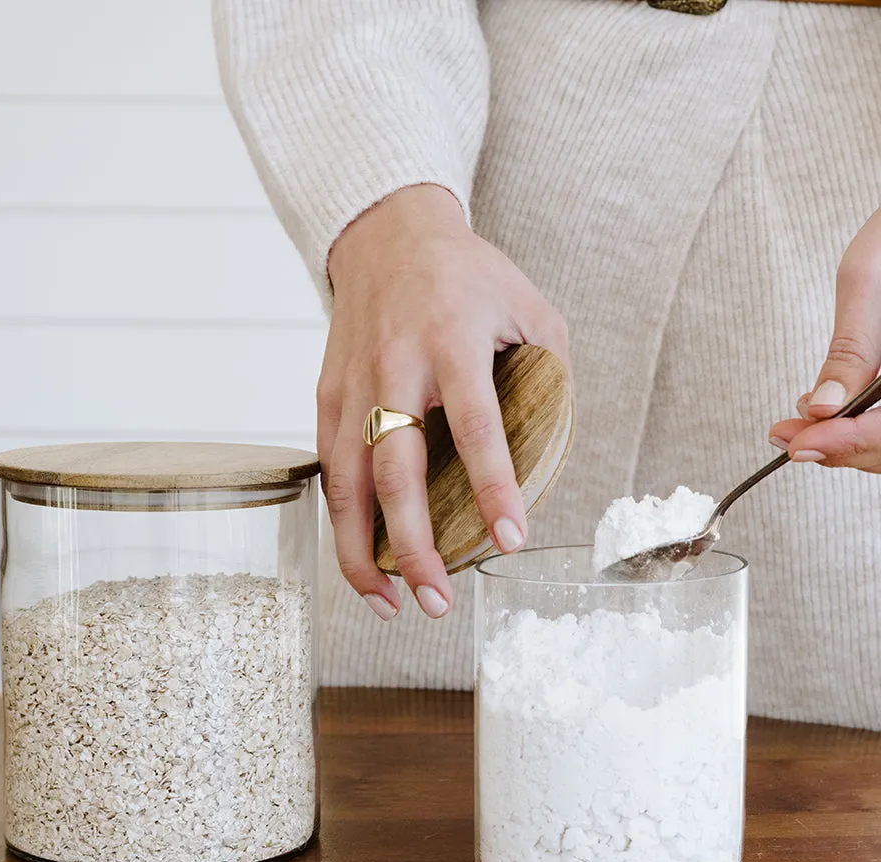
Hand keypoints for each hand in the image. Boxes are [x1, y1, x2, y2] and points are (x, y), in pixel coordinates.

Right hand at [319, 184, 569, 620]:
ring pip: (345, 483)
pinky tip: (364, 557)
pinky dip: (343, 522)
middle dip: (412, 545)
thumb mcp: (528, 304)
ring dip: (362, 551)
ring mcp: (351, 385)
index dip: (492, 486)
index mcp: (451, 339)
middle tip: (436, 601)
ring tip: (388, 602)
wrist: (385, 236)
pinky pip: (329, 470)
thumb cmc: (464, 273)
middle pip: (393, 470)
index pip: (475, 424)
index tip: (509, 539)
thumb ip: (551, 370)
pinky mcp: (326, 397)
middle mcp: (393, 366)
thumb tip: (558, 448)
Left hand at [769, 208, 880, 471]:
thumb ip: (851, 350)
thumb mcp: (867, 284)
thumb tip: (819, 408)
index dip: (849, 443)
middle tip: (785, 439)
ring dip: (847, 442)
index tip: (797, 445)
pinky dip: (859, 426)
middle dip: (840, 447)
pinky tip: (824, 416)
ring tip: (797, 429)